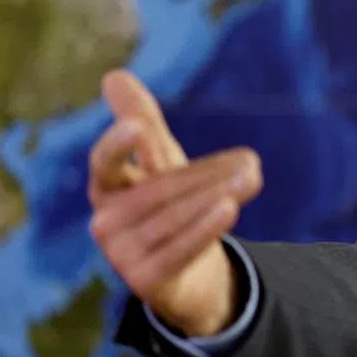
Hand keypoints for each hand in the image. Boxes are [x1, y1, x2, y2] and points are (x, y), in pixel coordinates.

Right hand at [87, 69, 262, 336]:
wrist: (187, 275)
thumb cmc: (170, 207)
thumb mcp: (160, 162)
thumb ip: (142, 122)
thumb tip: (114, 74)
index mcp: (105, 188)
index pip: (104, 164)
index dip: (117, 145)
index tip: (137, 125)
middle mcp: (106, 222)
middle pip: (160, 190)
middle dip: (206, 175)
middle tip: (250, 161)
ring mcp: (121, 255)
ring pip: (174, 218)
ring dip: (216, 196)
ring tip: (251, 178)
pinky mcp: (145, 282)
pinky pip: (180, 249)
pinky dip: (206, 227)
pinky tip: (230, 207)